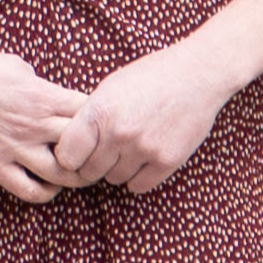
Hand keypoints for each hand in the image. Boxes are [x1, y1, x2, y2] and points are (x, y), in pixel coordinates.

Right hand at [0, 45, 89, 203]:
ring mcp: (13, 147)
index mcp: (42, 95)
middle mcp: (33, 124)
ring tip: (76, 171)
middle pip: (86, 146)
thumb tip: (58, 98)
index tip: (99, 124)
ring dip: (77, 175)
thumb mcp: (17, 65)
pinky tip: (47, 182)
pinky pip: (29, 190)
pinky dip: (46, 192)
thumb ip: (43, 86)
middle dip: (97, 151)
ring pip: (64, 174)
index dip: (102, 120)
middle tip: (97, 153)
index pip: (91, 114)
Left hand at [50, 42, 232, 194]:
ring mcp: (144, 149)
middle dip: (92, 164)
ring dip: (116, 169)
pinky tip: (142, 159)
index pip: (66, 156)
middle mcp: (119, 133)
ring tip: (126, 149)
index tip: (76, 152)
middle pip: (89, 172)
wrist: (195, 75)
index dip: (69, 156)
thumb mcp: (108, 88)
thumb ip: (88, 118)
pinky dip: (137, 177)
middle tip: (103, 151)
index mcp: (98, 112)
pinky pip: (138, 186)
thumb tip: (68, 148)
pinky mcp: (167, 161)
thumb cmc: (147, 77)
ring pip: (113, 179)